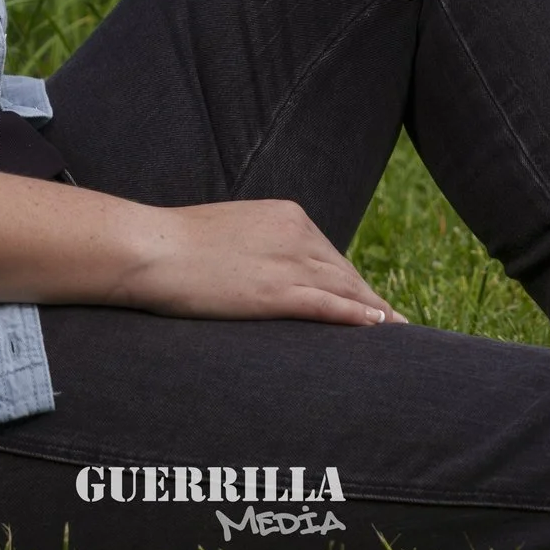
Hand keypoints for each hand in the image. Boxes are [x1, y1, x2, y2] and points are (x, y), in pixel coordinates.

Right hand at [111, 199, 406, 325]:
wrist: (150, 247)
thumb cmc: (176, 243)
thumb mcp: (230, 232)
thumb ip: (258, 245)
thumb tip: (264, 268)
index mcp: (287, 215)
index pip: (330, 254)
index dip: (353, 282)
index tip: (370, 301)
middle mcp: (297, 233)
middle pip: (345, 272)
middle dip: (372, 299)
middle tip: (398, 323)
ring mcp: (288, 263)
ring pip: (345, 290)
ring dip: (376, 313)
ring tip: (399, 334)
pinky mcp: (275, 292)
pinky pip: (328, 305)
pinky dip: (358, 317)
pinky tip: (379, 328)